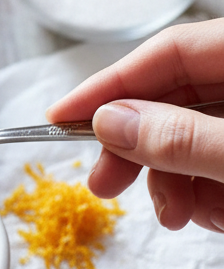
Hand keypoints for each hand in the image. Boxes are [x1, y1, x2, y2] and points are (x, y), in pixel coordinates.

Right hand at [47, 18, 223, 231]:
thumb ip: (180, 137)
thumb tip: (109, 122)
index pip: (167, 51)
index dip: (111, 84)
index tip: (61, 117)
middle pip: (176, 98)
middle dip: (140, 148)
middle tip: (104, 185)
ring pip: (194, 138)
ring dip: (177, 181)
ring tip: (181, 216)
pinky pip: (219, 163)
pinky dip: (210, 193)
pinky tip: (218, 215)